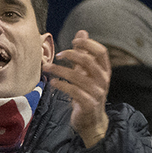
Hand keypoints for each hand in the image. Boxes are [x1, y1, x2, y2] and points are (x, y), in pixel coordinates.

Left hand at [48, 29, 110, 147]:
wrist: (91, 120)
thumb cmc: (87, 93)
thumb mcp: (86, 72)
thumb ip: (84, 54)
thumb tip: (82, 32)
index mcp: (104, 71)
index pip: (101, 52)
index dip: (88, 44)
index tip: (74, 40)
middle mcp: (103, 81)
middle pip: (90, 62)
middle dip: (72, 55)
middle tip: (58, 55)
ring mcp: (97, 93)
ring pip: (79, 77)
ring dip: (60, 70)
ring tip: (47, 67)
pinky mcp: (88, 104)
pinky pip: (74, 92)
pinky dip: (62, 85)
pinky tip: (52, 82)